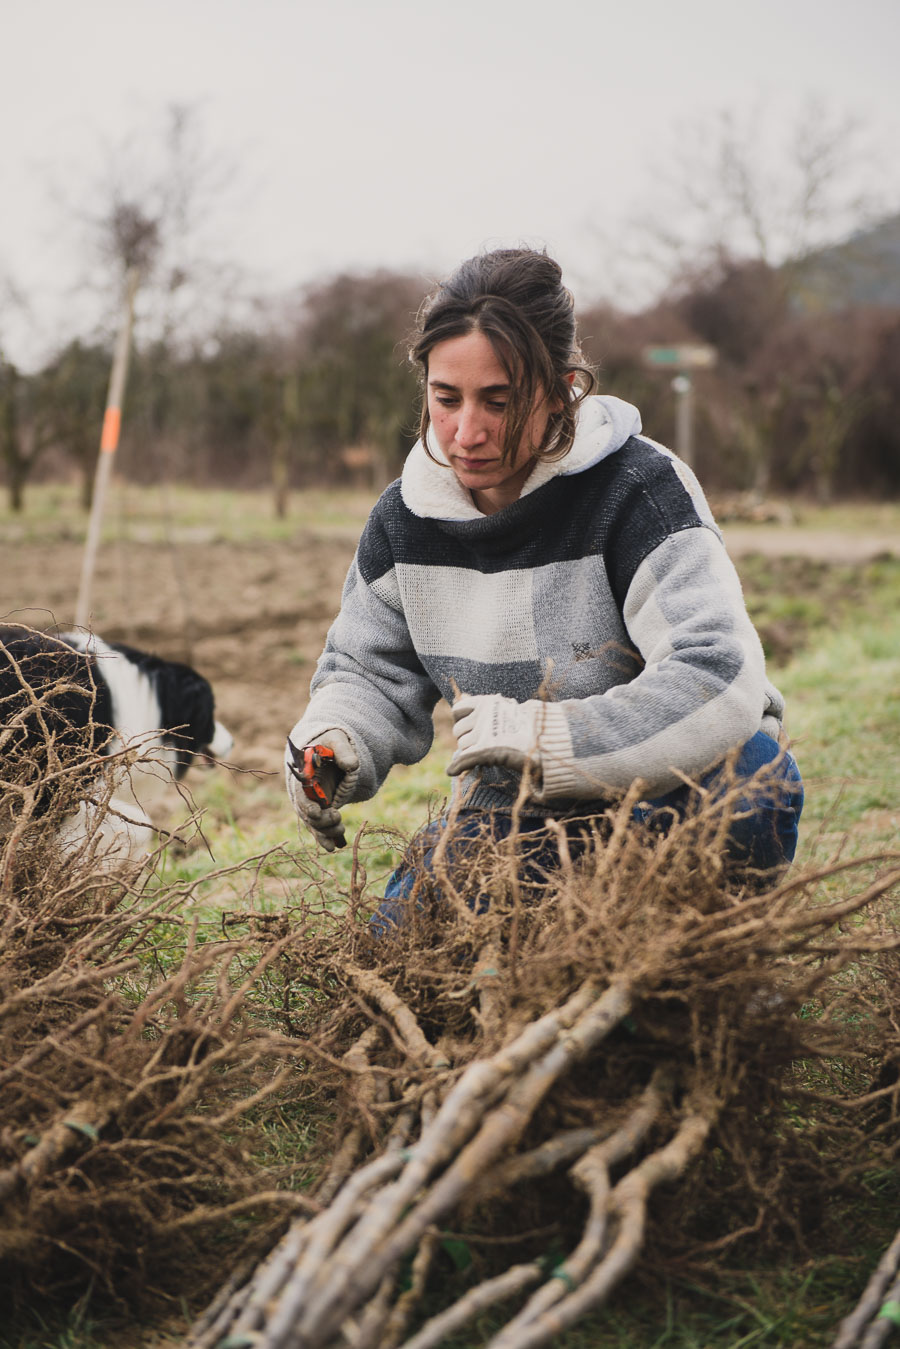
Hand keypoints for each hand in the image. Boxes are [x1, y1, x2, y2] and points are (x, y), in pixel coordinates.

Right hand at [285, 727, 358, 850]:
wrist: (327, 749)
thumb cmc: (329, 742)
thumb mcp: (336, 740)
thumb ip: (343, 750)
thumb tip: (352, 765)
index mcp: (304, 776)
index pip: (301, 795)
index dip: (307, 806)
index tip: (317, 812)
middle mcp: (305, 792)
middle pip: (307, 814)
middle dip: (321, 821)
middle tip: (337, 818)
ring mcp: (312, 802)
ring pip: (314, 824)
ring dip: (326, 832)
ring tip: (341, 832)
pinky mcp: (320, 809)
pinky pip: (320, 827)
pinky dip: (326, 838)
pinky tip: (334, 847)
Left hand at [447, 694, 545, 778]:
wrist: (546, 737)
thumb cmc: (528, 725)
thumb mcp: (506, 710)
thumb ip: (485, 712)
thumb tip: (461, 709)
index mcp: (487, 703)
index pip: (459, 709)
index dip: (460, 718)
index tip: (470, 724)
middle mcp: (482, 715)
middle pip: (459, 729)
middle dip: (467, 737)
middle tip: (484, 742)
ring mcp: (483, 732)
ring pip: (463, 744)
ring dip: (470, 750)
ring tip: (488, 752)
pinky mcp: (486, 749)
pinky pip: (465, 757)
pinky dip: (458, 765)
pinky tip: (452, 770)